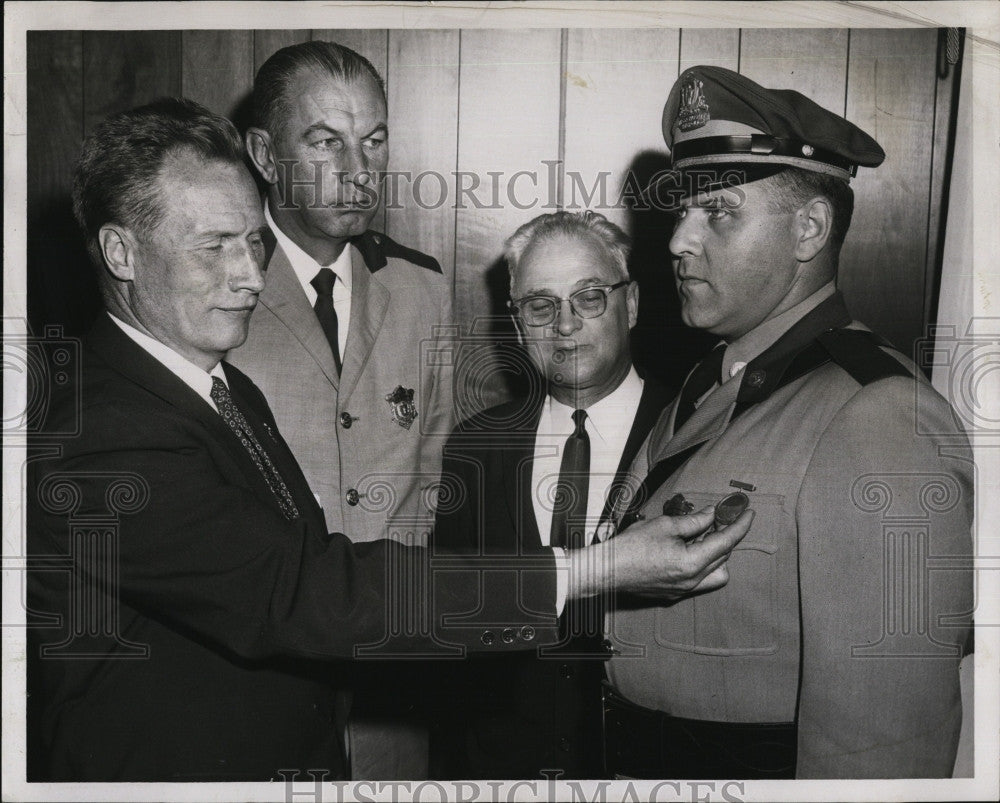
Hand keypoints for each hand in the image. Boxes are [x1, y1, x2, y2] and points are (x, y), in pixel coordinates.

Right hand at [568, 506, 753, 600]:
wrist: (607, 571)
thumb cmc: (632, 546)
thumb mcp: (665, 525)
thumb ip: (694, 521)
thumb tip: (712, 515)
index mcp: (692, 563)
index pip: (726, 542)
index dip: (739, 526)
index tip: (748, 513)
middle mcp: (692, 581)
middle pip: (723, 557)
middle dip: (725, 536)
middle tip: (720, 518)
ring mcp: (684, 590)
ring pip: (716, 573)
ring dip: (716, 554)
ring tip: (703, 537)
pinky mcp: (675, 594)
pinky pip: (700, 580)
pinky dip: (702, 564)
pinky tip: (689, 550)